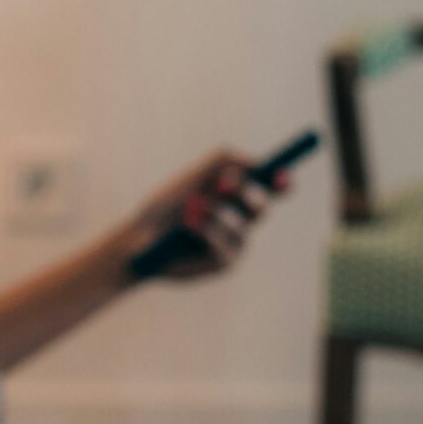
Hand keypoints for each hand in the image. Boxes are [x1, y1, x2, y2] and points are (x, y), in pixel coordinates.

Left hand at [119, 148, 287, 281]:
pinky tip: (189, 227)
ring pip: (242, 223)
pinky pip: (226, 242)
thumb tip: (252, 161)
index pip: (267, 188)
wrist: (140, 238)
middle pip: (261, 205)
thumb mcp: (190, 178)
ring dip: (216, 211)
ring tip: (191, 207)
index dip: (280, 182)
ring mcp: (235, 242)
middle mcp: (239, 220)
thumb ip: (219, 163)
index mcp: (234, 197)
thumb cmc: (163, 207)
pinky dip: (207, 230)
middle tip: (224, 185)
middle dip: (244, 193)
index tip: (282, 173)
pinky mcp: (226, 262)